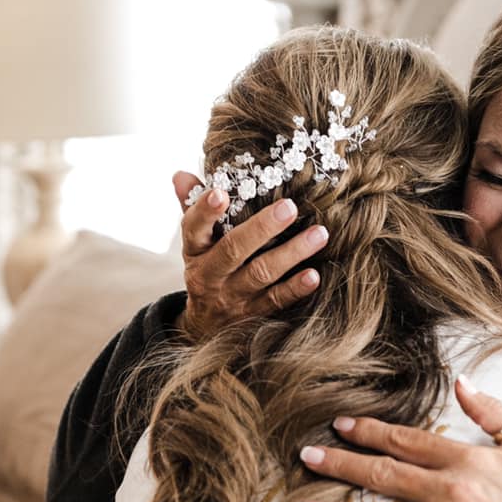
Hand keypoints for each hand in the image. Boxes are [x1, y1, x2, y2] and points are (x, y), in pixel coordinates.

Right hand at [172, 172, 327, 341]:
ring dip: (291, 253)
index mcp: (194, 249)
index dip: (205, 211)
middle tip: (290, 207)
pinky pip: (275, 301)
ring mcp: (232, 296)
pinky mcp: (252, 313)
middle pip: (234, 250)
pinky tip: (314, 275)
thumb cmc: (207, 266)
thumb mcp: (195, 241)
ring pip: (261, 274)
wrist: (205, 326)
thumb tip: (181, 174)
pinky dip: (295, 289)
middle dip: (262, 228)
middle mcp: (210, 274)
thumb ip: (192, 206)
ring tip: (320, 234)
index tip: (221, 192)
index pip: (193, 228)